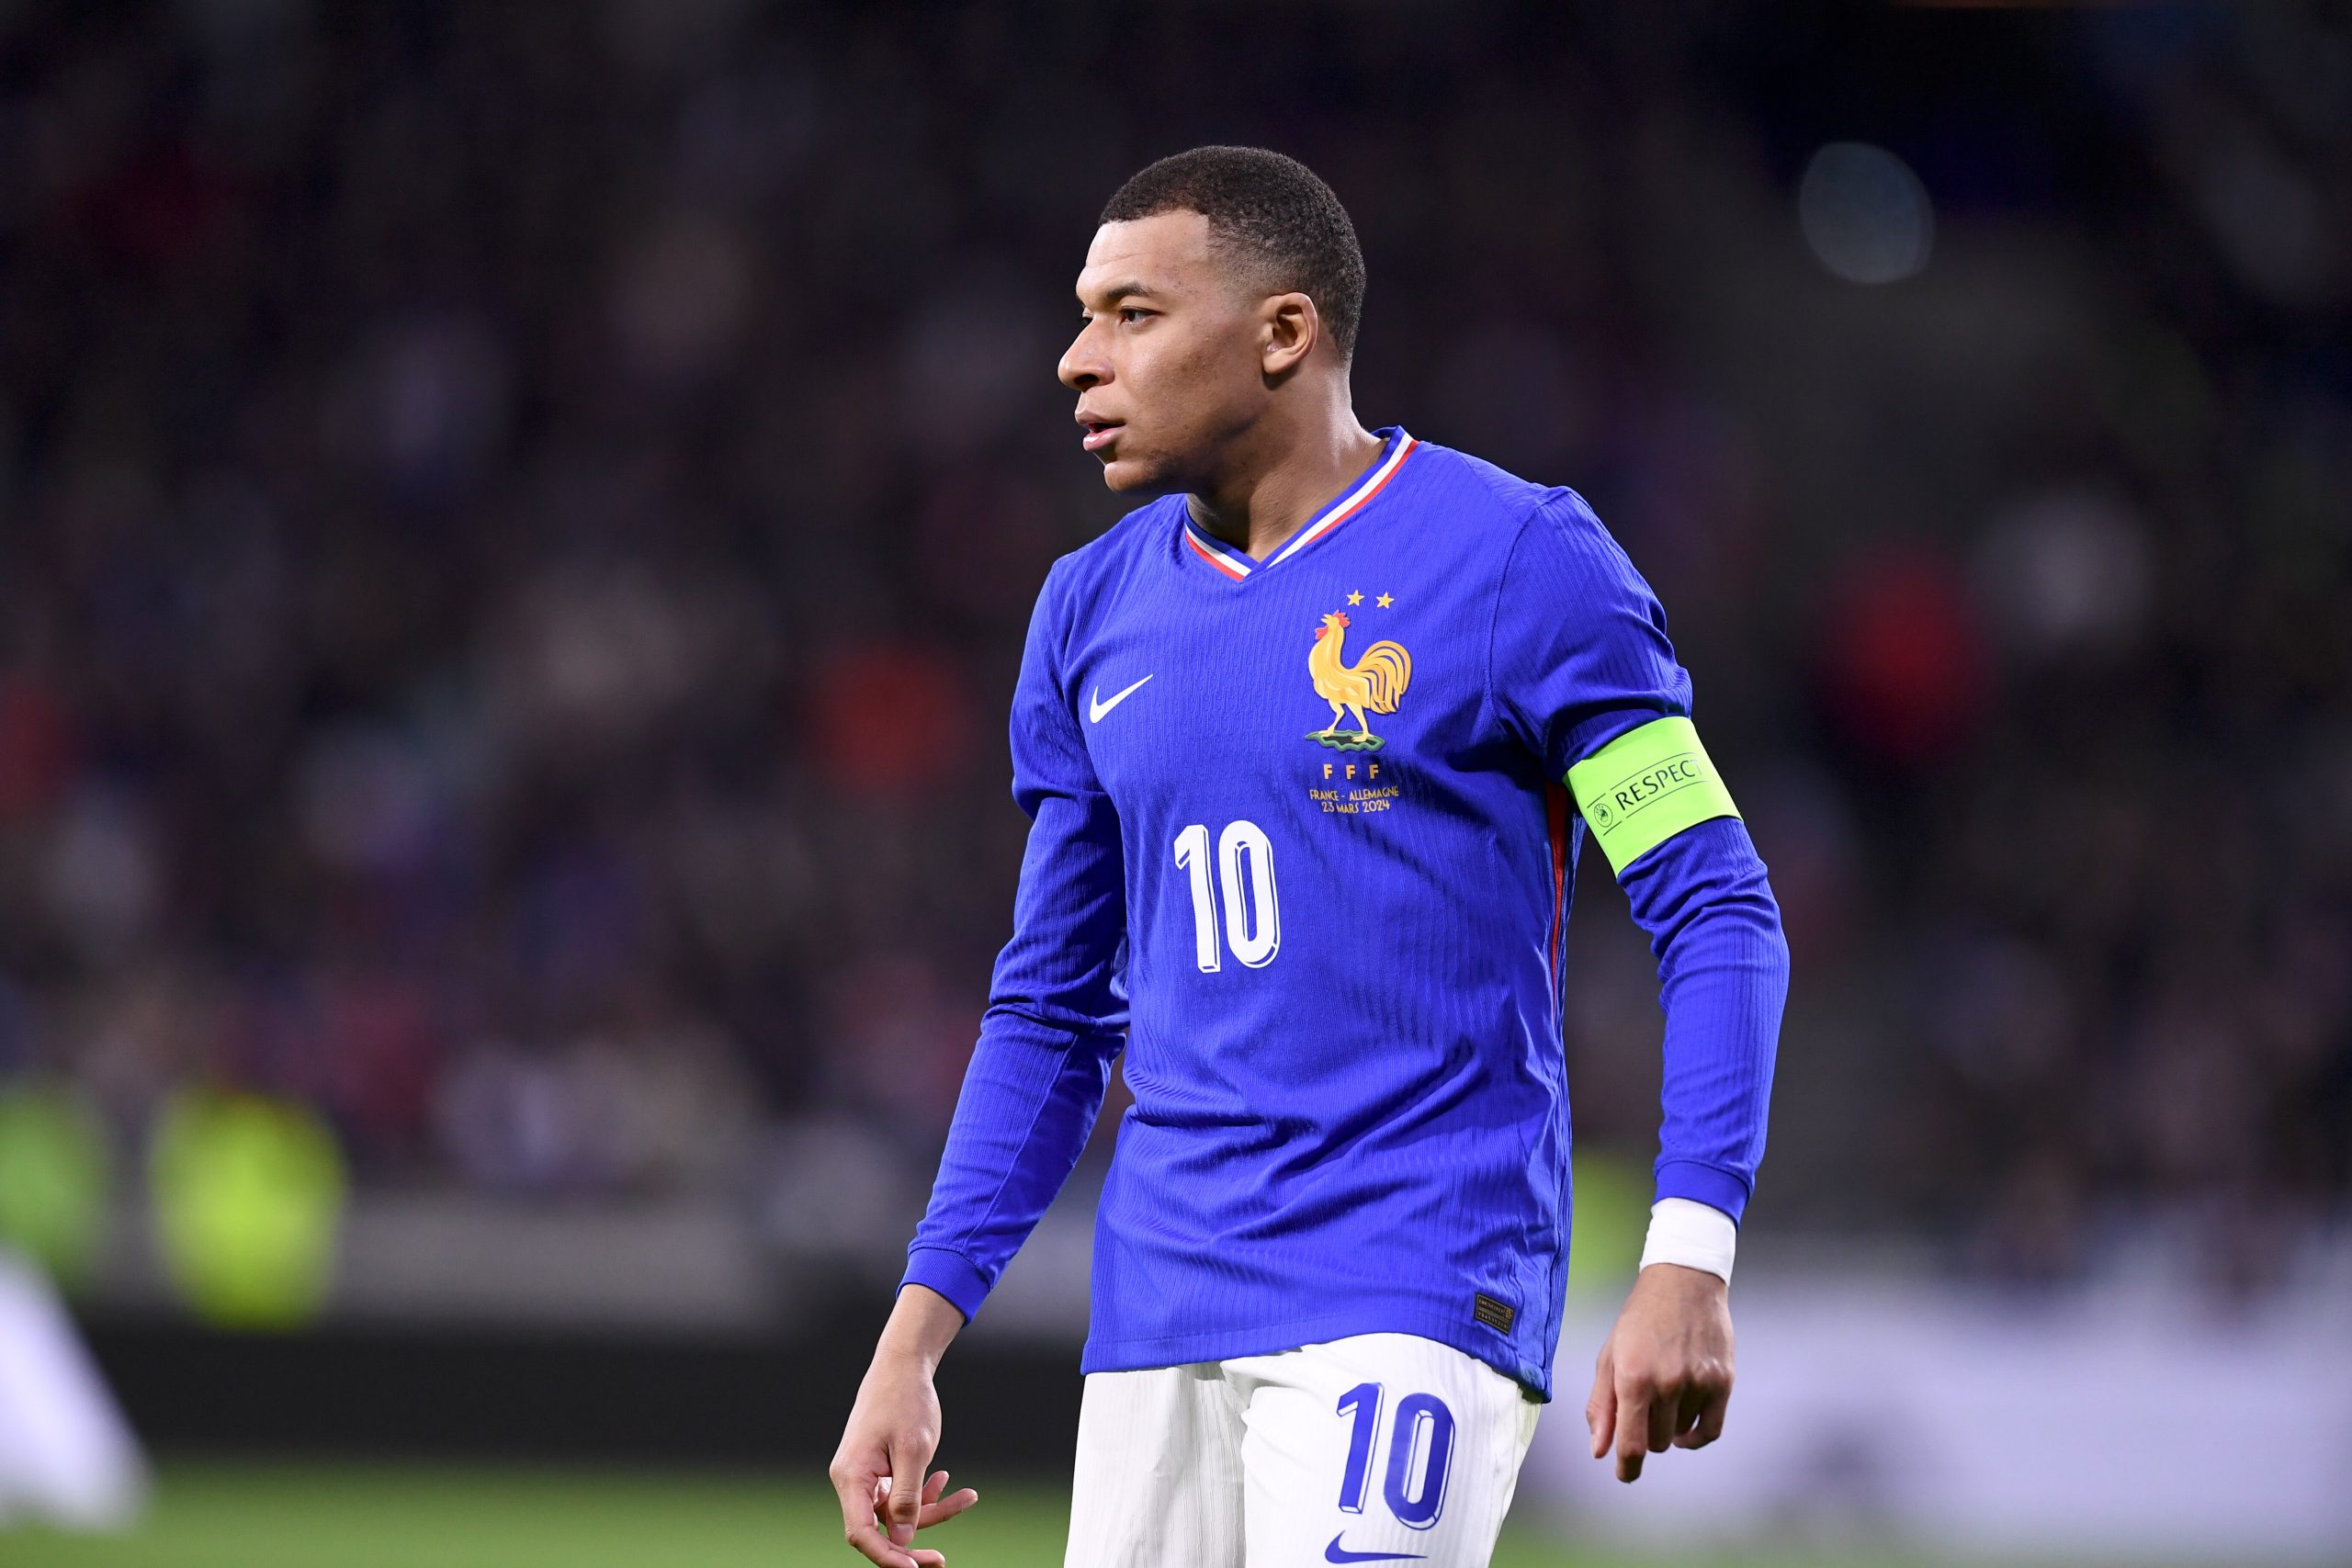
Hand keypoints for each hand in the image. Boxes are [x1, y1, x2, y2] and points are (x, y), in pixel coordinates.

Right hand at [830, 1286, 976, 1565]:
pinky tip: (949, 1479)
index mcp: (851, 1477)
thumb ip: (906, 1497)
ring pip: (896, 1513)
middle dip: (911, 1544)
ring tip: (968, 1496)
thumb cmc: (905, 1401)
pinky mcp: (882, 1470)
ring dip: (931, 1511)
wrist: (904, 1365)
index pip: (861, 1533)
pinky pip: (902, 1495)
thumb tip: (901, 1540)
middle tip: (942, 1560)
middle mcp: (853, 1481)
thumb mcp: (914, 1449)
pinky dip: (926, 1493)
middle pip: (878, 1530)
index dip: (887, 1557)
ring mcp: (867, 1477)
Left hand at [1585, 1262, 1733, 1482]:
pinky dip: (1696, 1437)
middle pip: (1656, 1442)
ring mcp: (1699, 1383)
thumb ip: (1602, 1406)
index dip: (1626, 1468)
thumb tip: (1599, 1451)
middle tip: (1642, 1405)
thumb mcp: (1610, 1356)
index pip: (1631, 1444)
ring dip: (1670, 1426)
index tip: (1624, 1474)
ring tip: (1664, 1394)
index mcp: (1633, 1377)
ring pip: (1681, 1435)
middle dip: (1645, 1432)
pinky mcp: (1723, 1381)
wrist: (1683, 1281)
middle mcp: (1668, 1383)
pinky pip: (1711, 1430)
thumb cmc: (1639, 1320)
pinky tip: (1685, 1429)